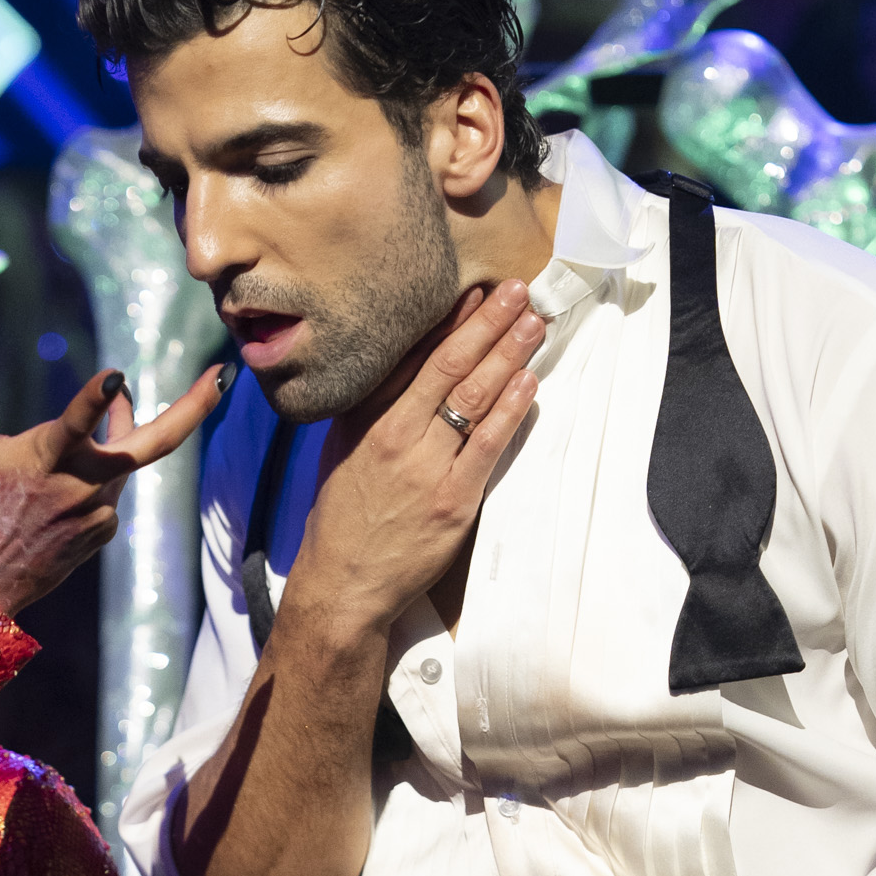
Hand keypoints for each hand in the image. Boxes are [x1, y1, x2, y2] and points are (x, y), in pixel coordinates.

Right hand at [0, 331, 223, 618]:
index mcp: (45, 459)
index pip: (74, 426)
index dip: (95, 402)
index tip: (116, 376)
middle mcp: (80, 486)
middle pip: (150, 446)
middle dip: (193, 409)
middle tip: (222, 376)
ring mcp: (98, 512)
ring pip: (126, 459)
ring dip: (125, 428)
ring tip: (116, 399)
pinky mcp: (103, 530)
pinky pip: (113, 488)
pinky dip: (107, 467)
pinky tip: (85, 463)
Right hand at [287, 280, 544, 636]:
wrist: (343, 584)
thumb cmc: (342, 518)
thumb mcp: (343, 450)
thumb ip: (371, 408)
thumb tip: (402, 366)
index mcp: (368, 418)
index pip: (414, 357)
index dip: (450, 321)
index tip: (476, 292)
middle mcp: (396, 435)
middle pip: (450, 366)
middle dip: (488, 325)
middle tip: (516, 291)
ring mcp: (427, 468)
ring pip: (473, 398)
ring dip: (508, 356)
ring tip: (533, 323)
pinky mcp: (453, 501)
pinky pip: (488, 445)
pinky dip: (510, 410)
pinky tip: (528, 382)